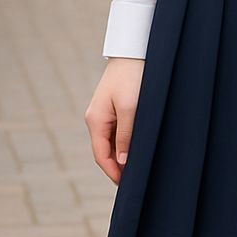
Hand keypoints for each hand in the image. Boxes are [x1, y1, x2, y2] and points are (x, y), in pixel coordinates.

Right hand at [85, 58, 144, 184]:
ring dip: (124, 155)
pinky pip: (119, 132)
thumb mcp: (131, 108)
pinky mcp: (115, 108)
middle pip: (106, 151)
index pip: (101, 155)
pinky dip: (127, 143)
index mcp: (96, 120)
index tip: (128, 186)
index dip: (114, 172)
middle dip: (119, 167)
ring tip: (141, 168)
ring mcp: (105, 113)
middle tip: (137, 181)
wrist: (135, 51)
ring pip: (113, 142)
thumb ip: (126, 135)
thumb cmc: (133, 77)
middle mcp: (97, 119)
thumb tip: (123, 161)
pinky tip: (140, 149)